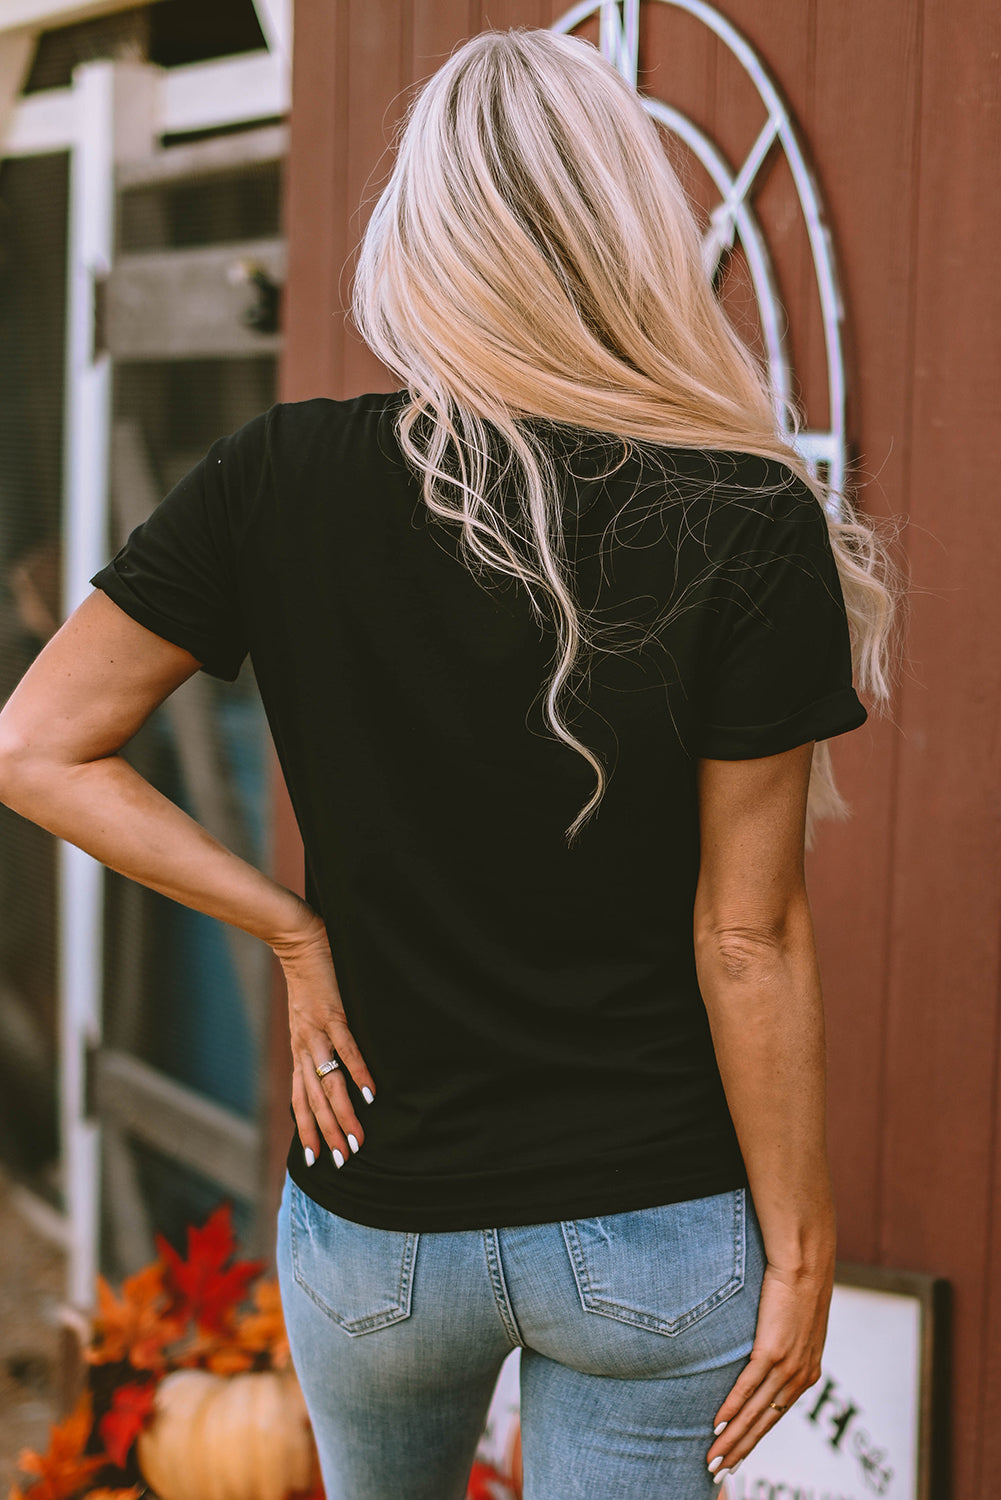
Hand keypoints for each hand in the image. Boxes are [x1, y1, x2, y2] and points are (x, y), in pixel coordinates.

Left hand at [273, 914, 375, 1168]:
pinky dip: (359, 1073)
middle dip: (327, 1133)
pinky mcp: (334, 1013)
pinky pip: (347, 1049)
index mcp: (300, 1050)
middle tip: (342, 1161)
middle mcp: (305, 1046)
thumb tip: (332, 1064)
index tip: (315, 1159)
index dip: (307, 1130)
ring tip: (357, 1140)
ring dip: (342, 1114)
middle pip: (315, 1100)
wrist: (298, 940)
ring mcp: (318, 1031)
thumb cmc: (308, 978)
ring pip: (329, 1082)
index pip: (300, 1099)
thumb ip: (318, 1040)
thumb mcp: (307, 1017)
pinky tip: (371, 1095)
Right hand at [704, 1258, 832, 1481]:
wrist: (805, 1264)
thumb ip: (786, 1347)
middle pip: (765, 1422)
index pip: (776, 1416)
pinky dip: (732, 1408)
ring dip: (732, 1438)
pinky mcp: (771, 1350)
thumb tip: (767, 1355)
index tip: (737, 1457)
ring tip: (713, 1457)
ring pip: (755, 1412)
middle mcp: (799, 1377)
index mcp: (808, 1374)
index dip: (755, 1439)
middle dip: (740, 1450)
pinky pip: (747, 1386)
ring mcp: (786, 1366)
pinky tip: (718, 1424)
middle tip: (717, 1470)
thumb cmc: (799, 1287)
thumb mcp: (798, 1326)